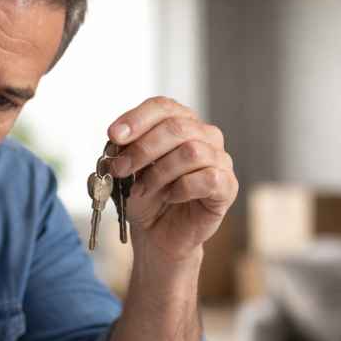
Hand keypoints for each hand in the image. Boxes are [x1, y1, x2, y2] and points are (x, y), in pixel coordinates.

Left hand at [106, 97, 237, 264]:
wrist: (158, 233)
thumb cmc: (147, 198)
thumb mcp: (128, 170)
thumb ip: (125, 150)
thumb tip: (117, 140)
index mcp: (181, 122)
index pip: (163, 106)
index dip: (137, 119)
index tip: (114, 136)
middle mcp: (205, 136)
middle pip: (176, 128)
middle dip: (142, 149)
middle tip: (120, 169)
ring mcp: (220, 160)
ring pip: (191, 152)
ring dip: (158, 173)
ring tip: (141, 190)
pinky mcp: (227, 186)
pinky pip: (208, 178)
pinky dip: (182, 188)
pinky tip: (169, 197)